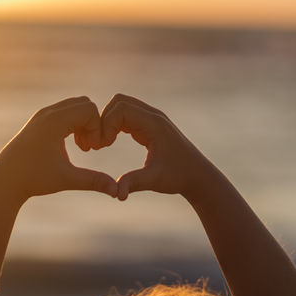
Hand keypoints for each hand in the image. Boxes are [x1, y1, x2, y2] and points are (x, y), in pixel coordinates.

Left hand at [0, 97, 118, 201]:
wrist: (5, 180)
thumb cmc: (34, 179)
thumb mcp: (67, 179)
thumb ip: (94, 181)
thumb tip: (117, 190)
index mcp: (55, 121)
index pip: (90, 110)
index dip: (98, 128)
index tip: (93, 150)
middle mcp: (48, 113)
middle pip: (84, 103)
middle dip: (92, 123)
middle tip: (90, 148)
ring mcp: (42, 115)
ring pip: (75, 107)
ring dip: (83, 124)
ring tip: (83, 148)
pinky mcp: (39, 121)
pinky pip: (65, 112)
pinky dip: (74, 124)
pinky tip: (72, 146)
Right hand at [97, 94, 212, 200]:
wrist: (197, 176)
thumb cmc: (178, 177)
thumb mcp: (154, 180)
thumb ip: (134, 183)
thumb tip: (116, 194)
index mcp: (154, 124)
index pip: (121, 109)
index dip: (106, 124)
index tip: (101, 146)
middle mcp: (153, 116)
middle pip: (119, 101)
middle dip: (103, 119)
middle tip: (98, 143)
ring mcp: (152, 118)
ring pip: (122, 105)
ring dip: (108, 120)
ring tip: (102, 144)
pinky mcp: (150, 124)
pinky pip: (127, 115)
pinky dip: (114, 124)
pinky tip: (110, 142)